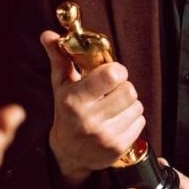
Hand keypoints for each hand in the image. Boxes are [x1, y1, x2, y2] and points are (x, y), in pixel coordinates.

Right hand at [41, 31, 144, 188]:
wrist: (68, 153)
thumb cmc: (66, 112)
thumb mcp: (61, 85)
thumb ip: (59, 57)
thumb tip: (48, 34)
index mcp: (74, 100)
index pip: (112, 75)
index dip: (117, 70)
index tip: (110, 73)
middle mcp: (89, 119)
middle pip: (129, 90)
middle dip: (123, 87)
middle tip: (112, 91)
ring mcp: (105, 136)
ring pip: (137, 106)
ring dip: (129, 104)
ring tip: (114, 106)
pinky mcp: (118, 148)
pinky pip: (140, 122)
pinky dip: (132, 119)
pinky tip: (117, 120)